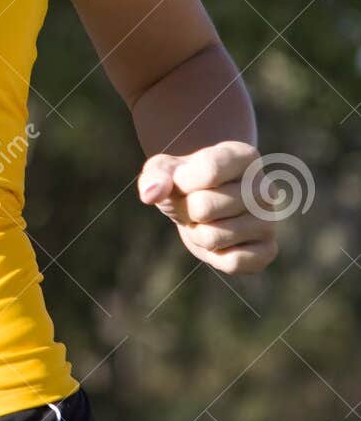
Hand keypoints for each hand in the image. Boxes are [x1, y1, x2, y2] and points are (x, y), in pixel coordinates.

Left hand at [137, 139, 278, 273]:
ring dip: (198, 233)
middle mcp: (265, 187)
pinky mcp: (268, 250)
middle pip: (204, 207)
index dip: (182, 182)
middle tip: (193, 206)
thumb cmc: (184, 180)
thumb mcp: (164, 169)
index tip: (181, 181)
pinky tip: (220, 242)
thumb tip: (151, 194)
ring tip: (206, 221)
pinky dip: (215, 256)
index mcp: (245, 157)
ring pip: (214, 237)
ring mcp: (270, 220)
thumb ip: (155, 176)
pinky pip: (233, 263)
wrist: (204, 201)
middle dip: (186, 211)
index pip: (209, 170)